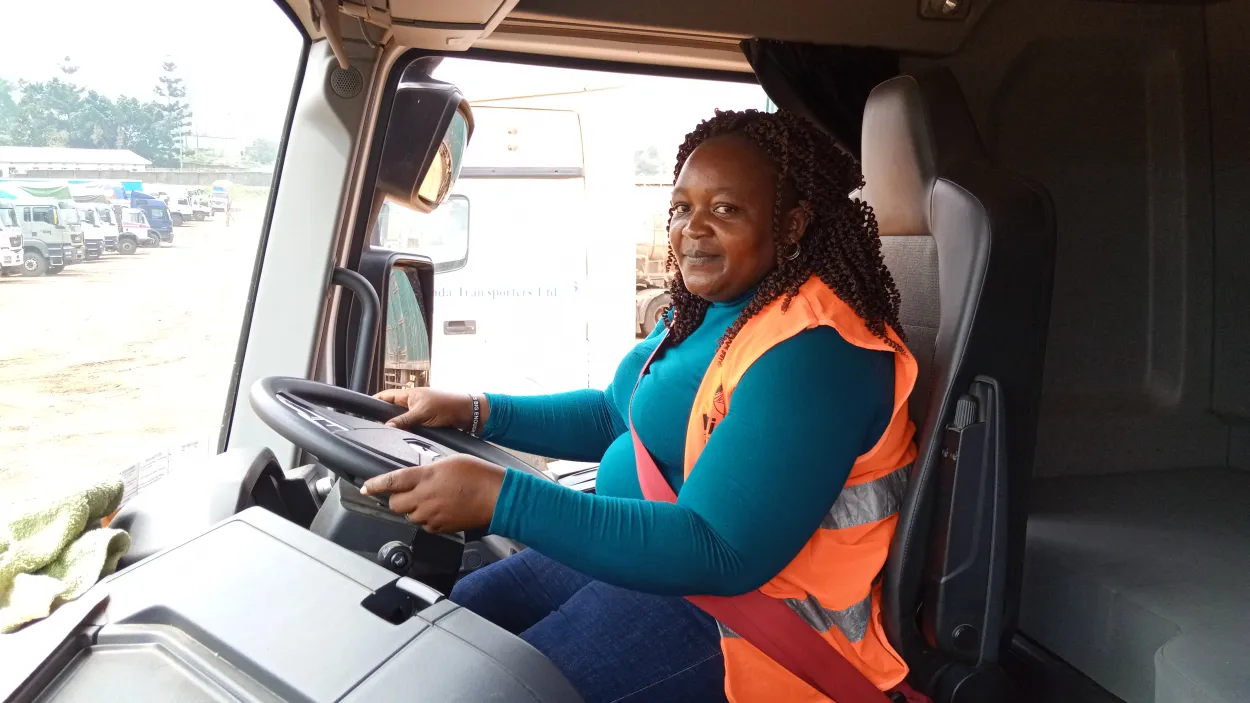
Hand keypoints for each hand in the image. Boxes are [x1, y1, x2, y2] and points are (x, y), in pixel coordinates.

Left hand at [360, 455, 505, 532]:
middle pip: (395, 504)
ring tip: (429, 498)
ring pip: (409, 515)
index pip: (392, 481)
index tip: (366, 486)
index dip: (375, 484)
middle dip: (397, 498)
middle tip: (406, 492)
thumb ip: (428, 470)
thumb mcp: (449, 461)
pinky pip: (424, 525)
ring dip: (412, 508)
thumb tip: (418, 476)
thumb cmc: (478, 475)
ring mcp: (431, 515)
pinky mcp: (441, 528)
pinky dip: (426, 518)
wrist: (496, 496)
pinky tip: (439, 508)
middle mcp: (424, 498)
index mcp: (425, 477)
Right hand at [373, 387, 488, 432]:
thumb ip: (403, 420)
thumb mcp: (422, 413)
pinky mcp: (424, 424)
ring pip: (400, 422)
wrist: (467, 414)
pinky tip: (401, 441)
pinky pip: (410, 428)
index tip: (362, 413)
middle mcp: (411, 404)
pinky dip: (405, 433)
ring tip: (384, 438)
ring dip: (395, 428)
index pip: (384, 397)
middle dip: (382, 420)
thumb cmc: (447, 406)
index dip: (373, 403)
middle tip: (372, 431)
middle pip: (390, 412)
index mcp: (408, 395)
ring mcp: (417, 414)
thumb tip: (386, 426)